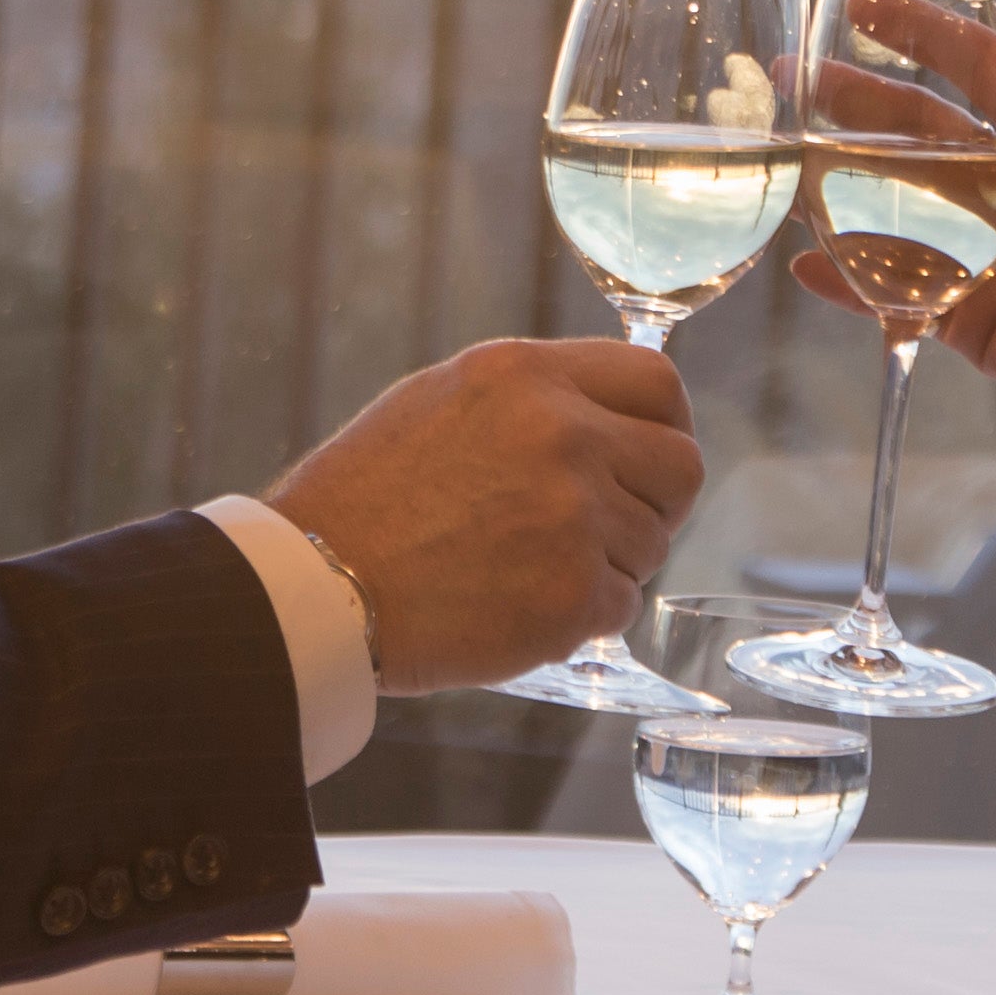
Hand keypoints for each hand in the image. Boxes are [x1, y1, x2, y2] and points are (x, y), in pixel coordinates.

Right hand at [265, 338, 702, 691]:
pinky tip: (517, 607)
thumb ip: (532, 399)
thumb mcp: (440, 401)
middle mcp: (563, 435)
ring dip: (609, 564)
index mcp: (527, 376)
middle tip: (607, 527)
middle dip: (655, 501)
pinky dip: (581, 617)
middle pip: (682, 465)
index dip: (663, 424)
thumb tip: (606, 415)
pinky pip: (620, 607)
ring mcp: (573, 517)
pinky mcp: (570, 595)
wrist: (313, 587)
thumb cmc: (362, 500)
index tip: (643, 455)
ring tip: (529, 569)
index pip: (658, 382)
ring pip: (652, 544)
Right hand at [794, 0, 995, 576]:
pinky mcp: (969, 319)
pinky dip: (853, 283)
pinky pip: (898, 294)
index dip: (929, 36)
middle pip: (924, 133)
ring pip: (898, 207)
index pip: (988, 73)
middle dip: (859, 104)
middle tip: (794, 79)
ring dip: (841, 184)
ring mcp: (987, 254)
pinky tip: (807, 262)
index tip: (867, 8)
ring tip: (783, 162)